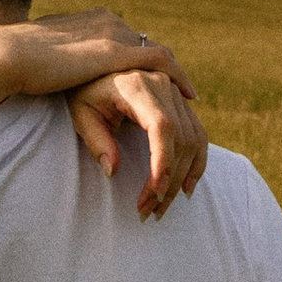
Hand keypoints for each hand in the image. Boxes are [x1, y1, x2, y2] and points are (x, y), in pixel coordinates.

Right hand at [0, 10, 198, 103]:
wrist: (8, 55)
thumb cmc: (17, 62)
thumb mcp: (46, 62)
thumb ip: (60, 65)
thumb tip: (56, 74)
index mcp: (90, 19)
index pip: (126, 38)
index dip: (141, 59)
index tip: (152, 78)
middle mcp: (107, 21)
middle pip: (146, 44)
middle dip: (162, 69)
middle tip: (176, 92)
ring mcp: (114, 34)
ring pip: (157, 54)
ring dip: (172, 77)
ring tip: (186, 97)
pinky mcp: (117, 52)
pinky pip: (160, 62)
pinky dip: (176, 77)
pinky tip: (187, 95)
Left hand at [68, 67, 208, 216]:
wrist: (96, 71)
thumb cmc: (85, 94)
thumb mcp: (82, 115)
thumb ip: (97, 142)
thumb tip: (114, 171)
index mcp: (137, 86)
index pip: (162, 126)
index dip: (163, 160)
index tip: (155, 191)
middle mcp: (163, 84)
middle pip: (181, 138)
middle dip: (169, 179)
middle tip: (149, 210)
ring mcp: (176, 92)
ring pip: (194, 140)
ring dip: (182, 178)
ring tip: (162, 206)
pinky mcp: (182, 102)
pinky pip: (199, 135)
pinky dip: (196, 163)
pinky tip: (185, 188)